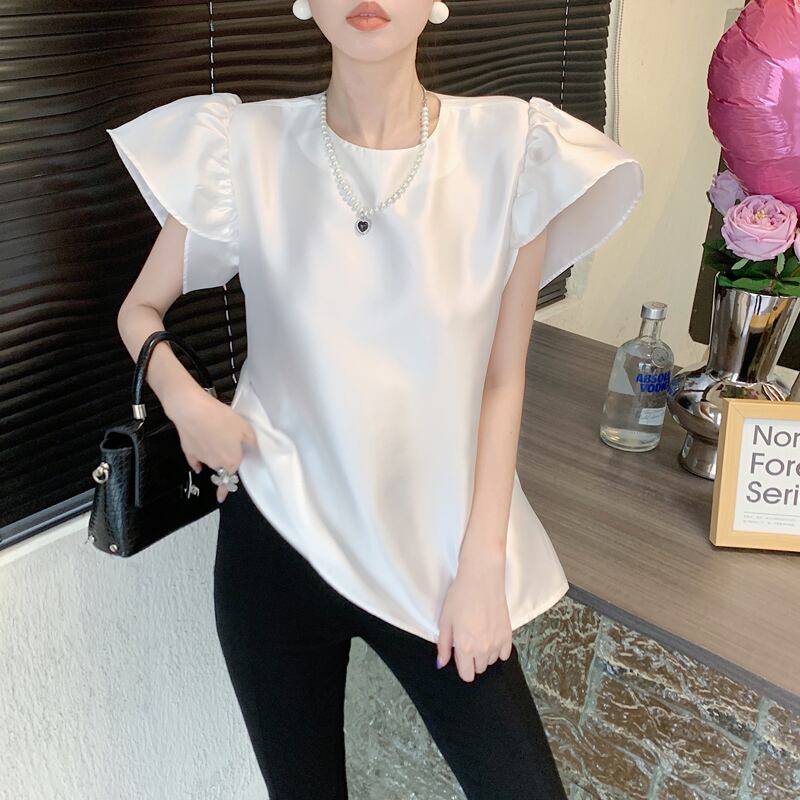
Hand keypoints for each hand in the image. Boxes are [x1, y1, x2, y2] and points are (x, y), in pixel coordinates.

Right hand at [168, 389, 257, 502]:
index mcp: (231, 461)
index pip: (232, 477)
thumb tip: (253, 445)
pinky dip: (197, 461)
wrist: (193, 412)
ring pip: (209, 461)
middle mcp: (215, 464)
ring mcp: (201, 458)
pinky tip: (198, 460)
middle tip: (226, 444)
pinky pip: (194, 460)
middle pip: (222, 467)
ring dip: (212, 454)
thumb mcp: (245, 427)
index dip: (228, 484)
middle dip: (224, 460)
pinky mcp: (188, 451)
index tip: (222, 495)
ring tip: (214, 436)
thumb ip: (251, 440)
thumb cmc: (220, 419)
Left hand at [435, 542, 512, 681]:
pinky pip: (504, 654)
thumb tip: (441, 664)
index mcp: (465, 647)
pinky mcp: (508, 634)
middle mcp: (483, 649)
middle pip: (479, 669)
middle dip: (472, 660)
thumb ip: (443, 645)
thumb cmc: (460, 596)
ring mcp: (498, 642)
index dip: (462, 667)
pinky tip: (492, 635)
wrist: (482, 578)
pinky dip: (498, 649)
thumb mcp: (445, 620)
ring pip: (491, 661)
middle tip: (468, 641)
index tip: (460, 655)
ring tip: (480, 635)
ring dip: (485, 654)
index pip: (467, 675)